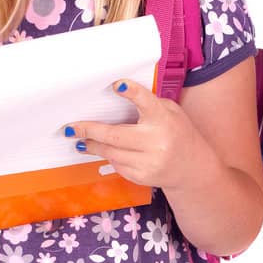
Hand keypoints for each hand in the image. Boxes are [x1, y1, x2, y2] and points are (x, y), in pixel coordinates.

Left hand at [68, 79, 205, 191]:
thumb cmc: (177, 133)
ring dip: (93, 146)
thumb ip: (149, 104)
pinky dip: (110, 157)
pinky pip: (117, 165)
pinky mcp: (143, 177)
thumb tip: (117, 95)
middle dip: (89, 131)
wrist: (192, 168)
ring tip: (81, 141)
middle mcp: (157, 142)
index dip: (132, 93)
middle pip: (115, 136)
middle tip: (71, 128)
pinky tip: (106, 152)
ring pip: (111, 153)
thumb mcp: (171, 112)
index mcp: (164, 119)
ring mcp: (150, 162)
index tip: (117, 85)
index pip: (147, 103)